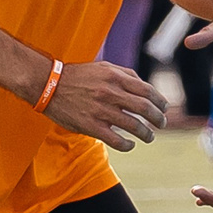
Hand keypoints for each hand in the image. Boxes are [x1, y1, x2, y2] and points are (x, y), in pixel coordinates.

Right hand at [39, 60, 167, 150]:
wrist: (47, 84)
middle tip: (162, 124)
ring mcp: (101, 110)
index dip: (160, 102)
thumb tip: (145, 88)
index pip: (148, 91)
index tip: (164, 109)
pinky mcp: (90, 126)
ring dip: (147, 134)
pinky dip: (128, 145)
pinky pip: (116, 140)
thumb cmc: (77, 76)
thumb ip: (125, 75)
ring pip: (134, 126)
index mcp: (115, 77)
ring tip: (150, 137)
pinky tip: (130, 145)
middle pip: (145, 108)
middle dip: (158, 119)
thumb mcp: (103, 67)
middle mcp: (110, 92)